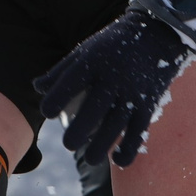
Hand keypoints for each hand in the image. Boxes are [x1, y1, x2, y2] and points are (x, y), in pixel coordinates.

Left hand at [33, 0, 195, 168]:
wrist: (158, 34)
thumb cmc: (114, 45)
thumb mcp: (86, 50)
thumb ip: (62, 70)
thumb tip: (37, 88)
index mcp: (94, 61)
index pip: (70, 82)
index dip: (56, 99)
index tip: (48, 113)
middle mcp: (113, 77)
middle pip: (94, 109)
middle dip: (79, 131)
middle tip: (69, 144)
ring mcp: (133, 92)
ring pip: (116, 124)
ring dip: (102, 146)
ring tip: (89, 159)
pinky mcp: (149, 104)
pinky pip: (139, 131)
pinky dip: (129, 148)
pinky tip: (118, 161)